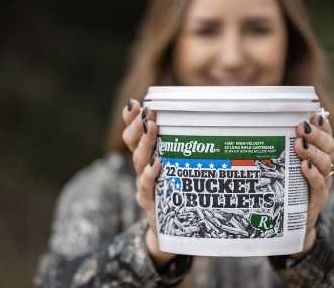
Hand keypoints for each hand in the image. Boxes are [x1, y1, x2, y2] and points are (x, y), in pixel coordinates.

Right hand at [122, 99, 176, 265]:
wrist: (170, 231)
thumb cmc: (177, 194)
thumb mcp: (178, 169)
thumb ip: (183, 150)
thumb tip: (203, 121)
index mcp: (146, 158)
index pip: (134, 135)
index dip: (131, 120)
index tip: (134, 103)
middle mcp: (141, 170)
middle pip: (132, 145)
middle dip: (136, 126)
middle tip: (144, 111)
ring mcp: (143, 186)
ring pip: (139, 162)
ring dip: (145, 143)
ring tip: (151, 127)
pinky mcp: (149, 203)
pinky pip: (147, 187)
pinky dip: (151, 174)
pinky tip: (157, 163)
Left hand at [292, 113, 333, 257]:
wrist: (289, 223)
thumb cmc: (284, 189)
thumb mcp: (282, 165)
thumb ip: (279, 147)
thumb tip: (265, 124)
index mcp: (318, 154)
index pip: (326, 135)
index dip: (323, 125)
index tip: (313, 115)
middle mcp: (324, 167)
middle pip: (329, 146)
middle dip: (316, 135)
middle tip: (301, 128)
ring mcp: (323, 183)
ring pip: (326, 163)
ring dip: (313, 152)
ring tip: (299, 146)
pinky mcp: (318, 200)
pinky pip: (320, 185)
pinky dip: (313, 175)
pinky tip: (304, 167)